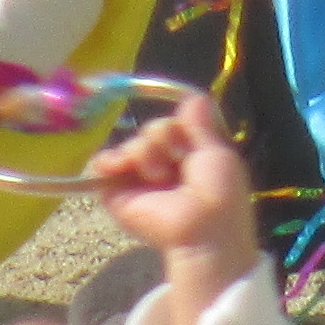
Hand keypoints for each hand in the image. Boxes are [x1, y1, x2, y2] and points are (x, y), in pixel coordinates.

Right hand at [87, 90, 263, 312]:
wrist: (199, 229)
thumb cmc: (218, 193)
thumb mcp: (218, 153)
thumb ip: (201, 125)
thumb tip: (194, 95)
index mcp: (191, 157)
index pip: (178, 125)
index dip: (181, 126)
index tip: (189, 138)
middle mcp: (165, 164)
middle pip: (155, 129)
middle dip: (165, 138)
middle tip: (177, 162)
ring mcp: (140, 177)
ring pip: (135, 142)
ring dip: (147, 152)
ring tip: (159, 177)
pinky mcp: (117, 191)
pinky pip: (105, 162)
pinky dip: (111, 159)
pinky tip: (119, 165)